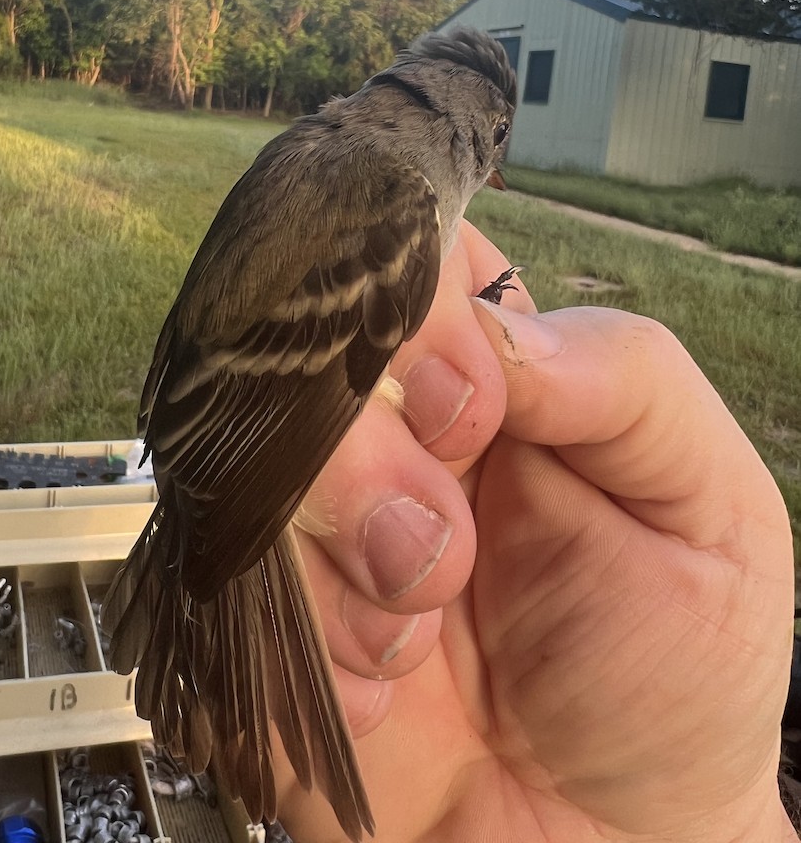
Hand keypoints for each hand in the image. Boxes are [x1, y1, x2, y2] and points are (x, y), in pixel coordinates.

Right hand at [279, 222, 794, 841]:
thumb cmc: (672, 669)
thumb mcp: (708, 504)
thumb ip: (625, 377)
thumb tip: (490, 331)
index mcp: (491, 373)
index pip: (408, 254)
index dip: (414, 308)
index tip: (470, 406)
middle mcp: (392, 427)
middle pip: (299, 347)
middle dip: (367, 445)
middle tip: (445, 537)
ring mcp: (321, 518)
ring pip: (253, 456)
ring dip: (341, 546)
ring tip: (426, 618)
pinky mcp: (268, 610)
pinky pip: (229, 575)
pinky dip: (310, 631)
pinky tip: (383, 682)